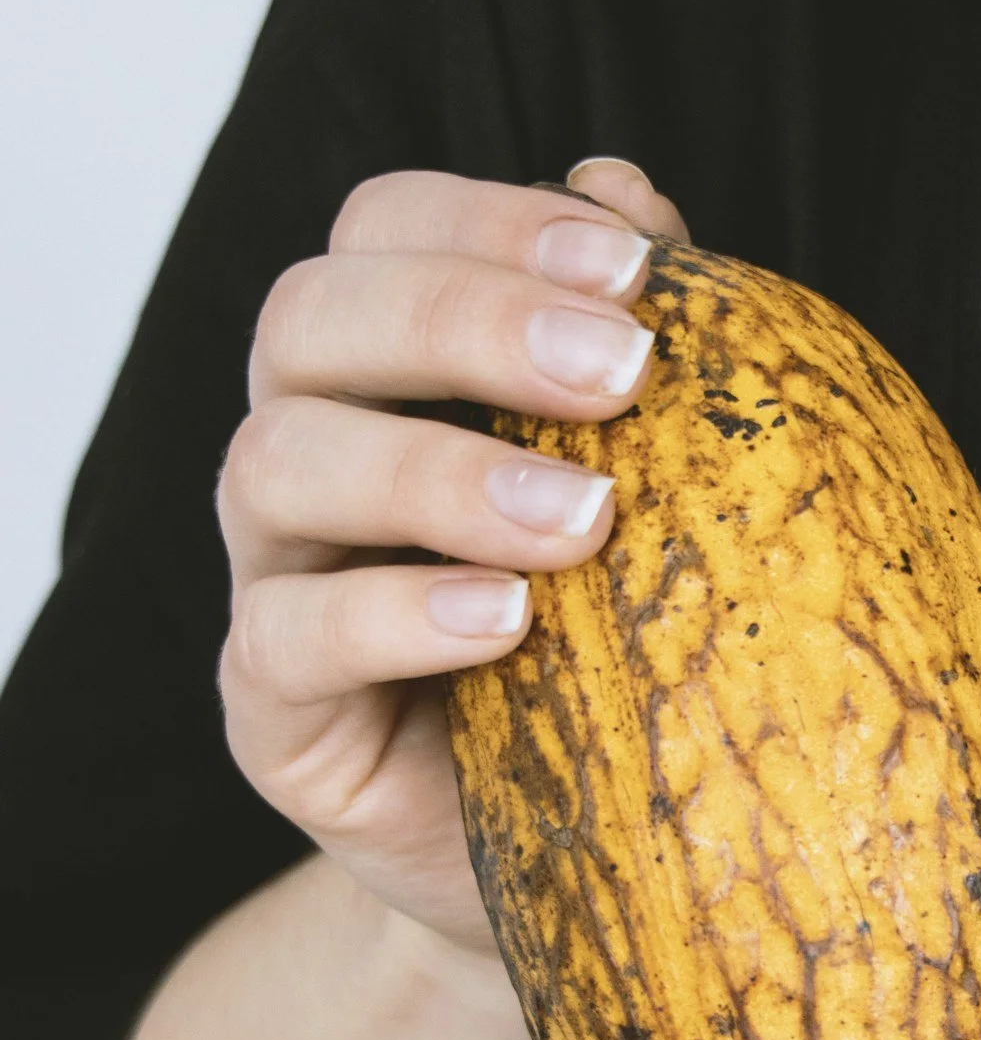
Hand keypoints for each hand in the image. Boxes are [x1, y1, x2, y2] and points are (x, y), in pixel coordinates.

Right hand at [217, 159, 687, 955]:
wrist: (572, 852)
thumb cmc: (609, 644)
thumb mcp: (647, 485)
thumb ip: (627, 340)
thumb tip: (623, 187)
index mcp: (384, 367)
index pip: (381, 230)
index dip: (490, 222)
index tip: (637, 270)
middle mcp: (309, 449)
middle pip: (309, 319)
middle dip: (466, 321)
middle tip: (622, 374)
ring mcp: (275, 578)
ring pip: (278, 464)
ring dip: (439, 471)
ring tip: (589, 520)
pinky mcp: (274, 712)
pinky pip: (290, 638)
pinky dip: (398, 615)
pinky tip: (507, 621)